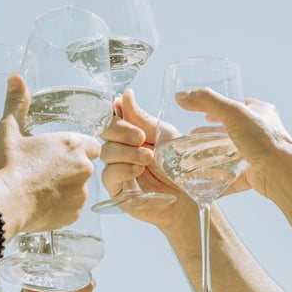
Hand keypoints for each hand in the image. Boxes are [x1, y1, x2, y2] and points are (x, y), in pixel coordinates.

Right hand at [0, 75, 100, 233]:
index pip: (89, 144)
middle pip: (83, 166)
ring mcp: (80, 193)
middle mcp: (83, 168)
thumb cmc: (7, 166)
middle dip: (67, 169)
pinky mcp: (74, 215)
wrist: (4, 204)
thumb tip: (14, 78)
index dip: (73, 149)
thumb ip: (16, 103)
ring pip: (77, 188)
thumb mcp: (9, 130)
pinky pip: (71, 208)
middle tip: (41, 172)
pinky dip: (59, 206)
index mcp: (72, 144)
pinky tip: (39, 203)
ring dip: (64, 188)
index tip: (55, 154)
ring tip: (37, 189)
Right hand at [100, 90, 193, 225]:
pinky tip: (138, 171)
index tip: (120, 108)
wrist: (188, 196)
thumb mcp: (164, 136)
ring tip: (148, 159)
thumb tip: (125, 95)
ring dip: (127, 153)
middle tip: (140, 137)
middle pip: (104, 131)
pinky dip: (122, 169)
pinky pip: (108, 174)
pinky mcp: (117, 188)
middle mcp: (121, 148)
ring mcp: (117, 168)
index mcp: (131, 132)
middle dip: (120, 131)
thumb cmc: (178, 166)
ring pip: (106, 152)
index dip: (113, 112)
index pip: (111, 116)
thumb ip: (142, 119)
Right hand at [173, 89, 291, 198]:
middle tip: (192, 134)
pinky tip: (201, 177)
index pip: (237, 105)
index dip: (218, 107)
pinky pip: (230, 175)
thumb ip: (207, 101)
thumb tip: (180, 96)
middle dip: (211, 132)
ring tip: (193, 154)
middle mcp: (260, 132)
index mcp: (260, 113)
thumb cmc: (263, 138)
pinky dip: (216, 176)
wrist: (280, 172)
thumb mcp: (233, 112)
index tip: (202, 114)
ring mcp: (257, 154)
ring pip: (229, 152)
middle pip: (230, 130)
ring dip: (211, 153)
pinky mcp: (252, 173)